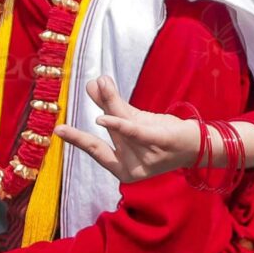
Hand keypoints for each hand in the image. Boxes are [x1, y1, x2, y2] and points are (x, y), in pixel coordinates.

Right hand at [53, 74, 210, 181]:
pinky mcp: (161, 144)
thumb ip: (111, 107)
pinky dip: (119, 124)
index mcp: (124, 169)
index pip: (98, 152)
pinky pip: (136, 132)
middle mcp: (134, 167)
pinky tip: (104, 117)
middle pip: (112, 132)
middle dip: (102, 108)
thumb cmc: (160, 137)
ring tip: (100, 83)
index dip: (78, 140)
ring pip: (124, 124)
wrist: (196, 144)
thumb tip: (91, 85)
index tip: (57, 129)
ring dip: (111, 102)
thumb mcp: (133, 125)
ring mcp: (148, 157)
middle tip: (83, 91)